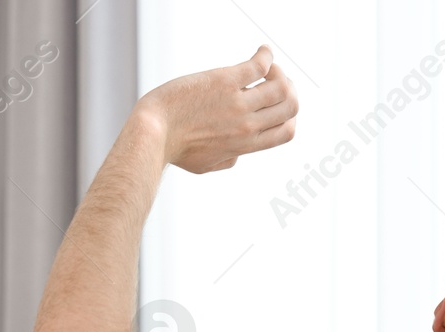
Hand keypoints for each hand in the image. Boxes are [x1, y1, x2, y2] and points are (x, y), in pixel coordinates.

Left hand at [135, 45, 297, 173]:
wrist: (154, 132)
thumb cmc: (175, 149)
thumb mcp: (206, 165)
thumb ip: (227, 161)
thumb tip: (238, 156)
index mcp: (246, 145)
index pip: (287, 131)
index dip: (289, 116)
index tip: (276, 104)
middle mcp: (247, 126)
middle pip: (290, 106)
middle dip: (289, 90)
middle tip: (274, 80)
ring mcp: (237, 104)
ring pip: (281, 86)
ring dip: (279, 72)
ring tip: (267, 66)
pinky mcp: (224, 82)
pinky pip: (259, 66)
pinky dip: (266, 55)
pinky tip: (263, 51)